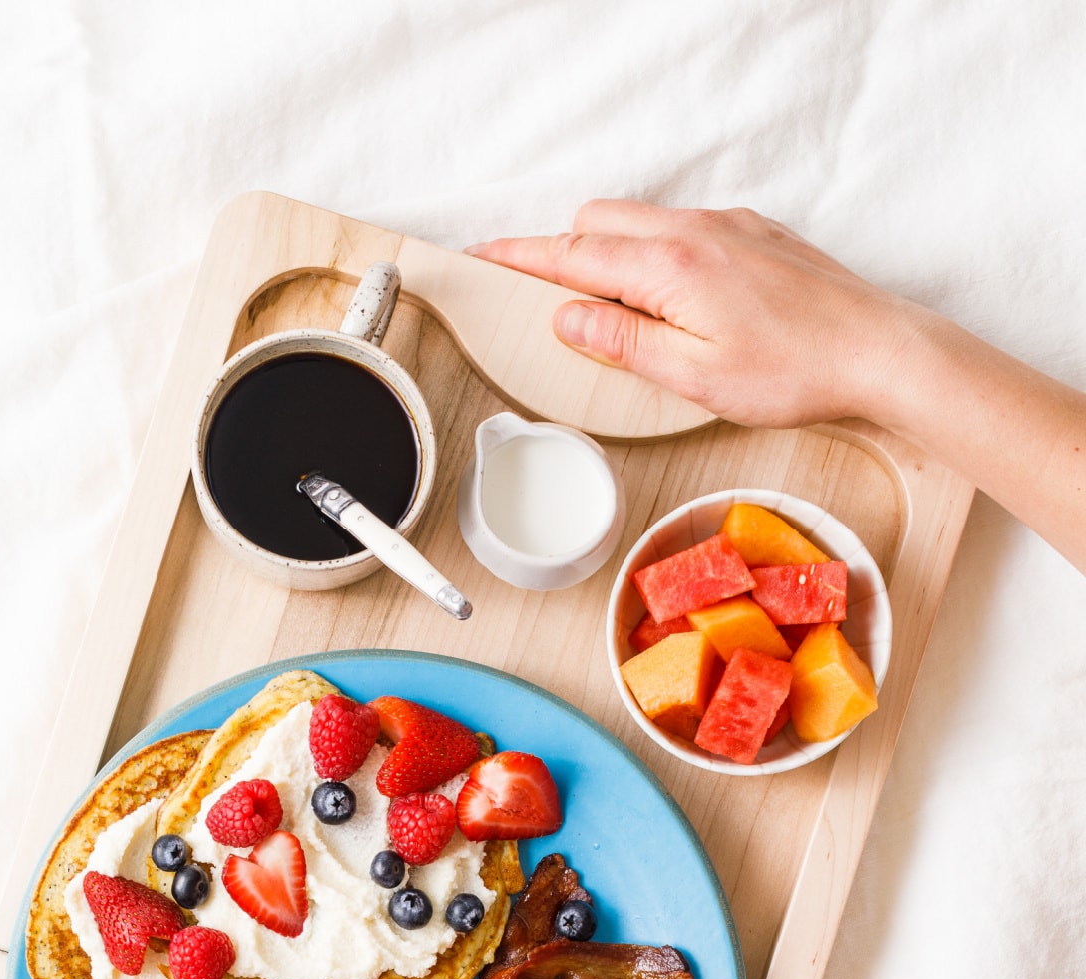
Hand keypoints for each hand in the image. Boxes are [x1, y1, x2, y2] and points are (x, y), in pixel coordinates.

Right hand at [470, 200, 929, 426]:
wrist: (876, 350)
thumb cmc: (795, 372)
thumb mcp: (694, 377)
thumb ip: (623, 341)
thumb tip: (569, 316)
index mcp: (670, 267)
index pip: (573, 254)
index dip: (522, 258)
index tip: (484, 257)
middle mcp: (695, 231)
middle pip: (600, 221)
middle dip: (562, 251)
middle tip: (540, 294)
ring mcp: (727, 226)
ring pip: (641, 222)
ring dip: (610, 253)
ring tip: (608, 308)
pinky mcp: (753, 234)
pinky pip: (682, 229)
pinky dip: (654, 253)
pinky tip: (669, 300)